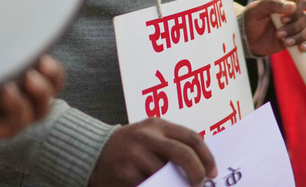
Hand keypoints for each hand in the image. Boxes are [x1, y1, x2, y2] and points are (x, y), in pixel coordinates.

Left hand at [0, 55, 64, 144]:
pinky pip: (13, 125)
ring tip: (26, 79)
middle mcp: (7, 91)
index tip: (45, 52)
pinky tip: (3, 92)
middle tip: (40, 65)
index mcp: (8, 68)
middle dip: (52, 80)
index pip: (45, 72)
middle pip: (49, 94)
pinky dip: (16, 107)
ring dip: (39, 95)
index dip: (53, 68)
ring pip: (38, 112)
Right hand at [89, 118, 215, 186]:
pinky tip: (158, 186)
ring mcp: (135, 154)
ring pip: (167, 174)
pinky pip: (151, 185)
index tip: (213, 173)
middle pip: (183, 154)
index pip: (191, 137)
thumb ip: (172, 145)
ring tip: (176, 186)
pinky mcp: (125, 173)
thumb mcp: (150, 137)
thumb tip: (202, 167)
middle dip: (197, 173)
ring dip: (175, 185)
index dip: (206, 157)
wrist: (93, 153)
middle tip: (201, 185)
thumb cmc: (130, 148)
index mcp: (157, 125)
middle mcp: (147, 136)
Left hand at [243, 0, 305, 55]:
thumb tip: (291, 7)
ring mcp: (294, 27)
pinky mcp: (295, 40)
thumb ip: (271, 4)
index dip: (296, 11)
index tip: (283, 19)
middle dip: (293, 27)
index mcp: (284, 2)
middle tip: (278, 33)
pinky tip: (300, 48)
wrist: (246, 39)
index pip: (301, 2)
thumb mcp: (256, 10)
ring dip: (298, 37)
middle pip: (305, 17)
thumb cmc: (250, 20)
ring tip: (285, 42)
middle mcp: (292, 14)